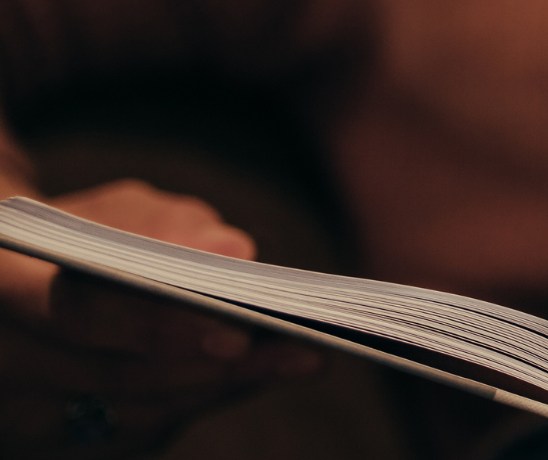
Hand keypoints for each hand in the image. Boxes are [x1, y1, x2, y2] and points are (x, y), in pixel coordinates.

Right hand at [0, 180, 321, 458]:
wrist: (19, 287)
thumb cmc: (80, 236)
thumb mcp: (112, 212)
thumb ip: (164, 223)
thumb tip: (234, 250)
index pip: (73, 314)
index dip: (155, 326)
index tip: (239, 330)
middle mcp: (0, 362)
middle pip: (115, 378)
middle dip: (214, 365)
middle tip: (298, 349)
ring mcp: (23, 412)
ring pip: (134, 413)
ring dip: (222, 385)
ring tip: (300, 357)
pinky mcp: (62, 441)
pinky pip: (141, 428)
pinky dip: (205, 395)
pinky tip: (261, 373)